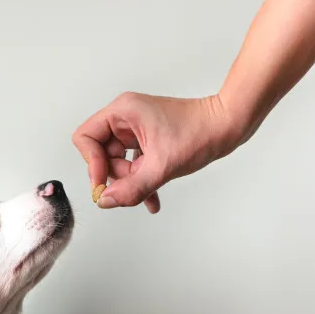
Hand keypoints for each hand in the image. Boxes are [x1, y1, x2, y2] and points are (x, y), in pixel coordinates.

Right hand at [72, 92, 246, 212]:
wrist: (228, 126)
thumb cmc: (200, 133)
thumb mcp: (162, 166)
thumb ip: (132, 187)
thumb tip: (105, 201)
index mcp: (122, 111)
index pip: (86, 138)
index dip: (91, 164)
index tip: (104, 185)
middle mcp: (126, 118)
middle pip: (101, 154)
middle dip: (118, 176)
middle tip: (136, 187)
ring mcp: (136, 129)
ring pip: (119, 163)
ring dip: (132, 182)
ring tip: (151, 191)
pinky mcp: (148, 140)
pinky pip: (134, 164)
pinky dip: (141, 180)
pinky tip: (152, 200)